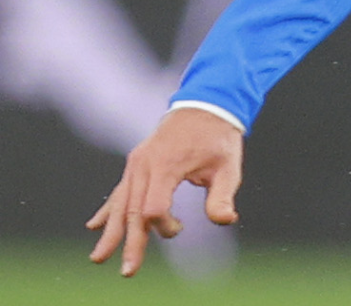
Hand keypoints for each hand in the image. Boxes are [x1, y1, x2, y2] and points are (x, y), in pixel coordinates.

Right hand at [88, 107, 242, 276]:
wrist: (205, 106)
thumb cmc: (218, 138)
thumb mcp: (228, 166)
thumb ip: (222, 195)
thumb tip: (226, 220)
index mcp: (166, 165)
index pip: (154, 207)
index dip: (165, 225)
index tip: (182, 227)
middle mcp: (144, 165)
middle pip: (133, 210)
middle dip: (129, 242)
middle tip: (128, 271)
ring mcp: (137, 164)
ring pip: (121, 203)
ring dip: (111, 231)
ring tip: (99, 258)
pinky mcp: (136, 164)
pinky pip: (120, 191)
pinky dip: (109, 209)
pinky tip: (95, 226)